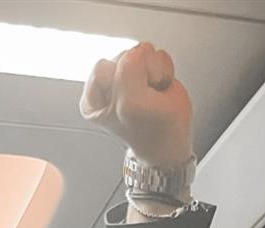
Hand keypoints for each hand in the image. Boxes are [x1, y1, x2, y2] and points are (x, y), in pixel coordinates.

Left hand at [80, 42, 192, 166]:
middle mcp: (107, 85)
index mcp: (92, 98)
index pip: (103, 66)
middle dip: (139, 75)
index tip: (130, 99)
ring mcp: (129, 77)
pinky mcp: (148, 71)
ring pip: (141, 52)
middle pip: (122, 56)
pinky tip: (160, 88)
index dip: (122, 80)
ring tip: (153, 93)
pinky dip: (164, 70)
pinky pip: (157, 54)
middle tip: (145, 97)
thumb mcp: (132, 103)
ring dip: (154, 72)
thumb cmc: (150, 130)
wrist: (171, 140)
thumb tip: (138, 50)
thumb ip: (129, 68)